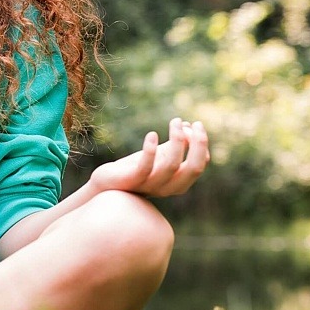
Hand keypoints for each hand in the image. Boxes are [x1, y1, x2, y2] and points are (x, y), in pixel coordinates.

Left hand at [89, 118, 209, 197]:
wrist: (108, 183)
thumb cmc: (137, 168)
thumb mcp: (160, 156)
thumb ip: (175, 146)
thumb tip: (188, 126)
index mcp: (179, 182)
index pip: (200, 164)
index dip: (201, 143)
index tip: (193, 124)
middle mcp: (168, 187)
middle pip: (194, 168)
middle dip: (199, 144)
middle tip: (195, 122)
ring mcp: (151, 186)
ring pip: (171, 165)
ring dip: (177, 140)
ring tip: (175, 121)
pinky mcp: (133, 181)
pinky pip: (145, 167)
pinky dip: (150, 150)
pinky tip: (152, 134)